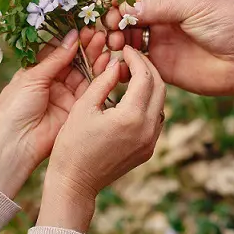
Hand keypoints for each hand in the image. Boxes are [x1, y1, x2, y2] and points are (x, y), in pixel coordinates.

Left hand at [0, 28, 109, 197]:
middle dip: (86, 47)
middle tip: (99, 33)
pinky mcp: (77, 108)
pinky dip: (99, 75)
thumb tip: (72, 37)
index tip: (84, 28)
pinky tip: (107, 61)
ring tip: (105, 43)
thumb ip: (55, 59)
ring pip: (84, 72)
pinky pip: (90, 89)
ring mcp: (65, 96)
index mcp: (36, 73)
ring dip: (94, 57)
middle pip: (73, 61)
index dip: (70, 40)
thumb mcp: (32, 77)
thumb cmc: (15, 108)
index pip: (57, 52)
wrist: (17, 143)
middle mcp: (52, 83)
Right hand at [38, 46, 165, 232]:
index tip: (124, 49)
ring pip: (161, 102)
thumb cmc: (72, 145)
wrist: (75, 183)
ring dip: (149, 84)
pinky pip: (156, 118)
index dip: (136, 58)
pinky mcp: (148, 149)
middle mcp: (148, 130)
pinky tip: (131, 96)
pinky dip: (148, 102)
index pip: (144, 76)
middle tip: (131, 57)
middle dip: (147, 67)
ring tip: (129, 74)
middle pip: (160, 87)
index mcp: (132, 117)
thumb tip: (116, 63)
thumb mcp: (83, 107)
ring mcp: (151, 142)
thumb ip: (103, 82)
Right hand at [104, 0, 233, 102]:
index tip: (113, 0)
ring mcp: (158, 39)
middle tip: (112, 26)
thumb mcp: (193, 4)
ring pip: (124, 35)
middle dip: (111, 15)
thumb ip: (157, 6)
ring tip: (116, 44)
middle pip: (123, 9)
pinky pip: (133, 63)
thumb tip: (122, 10)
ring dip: (114, 38)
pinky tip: (119, 65)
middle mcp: (160, 13)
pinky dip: (121, 63)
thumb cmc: (229, 22)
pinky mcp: (159, 65)